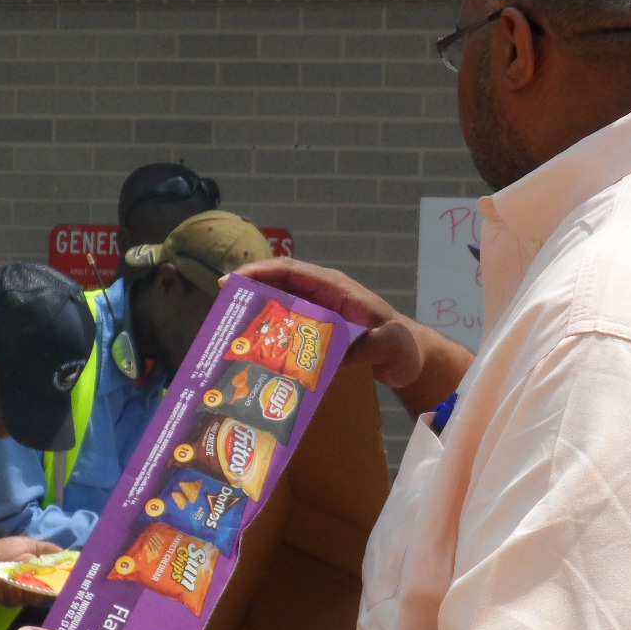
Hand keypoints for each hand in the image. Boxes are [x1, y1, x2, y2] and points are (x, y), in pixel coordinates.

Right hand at [231, 257, 423, 386]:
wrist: (410, 358)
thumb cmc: (403, 348)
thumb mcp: (392, 347)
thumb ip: (374, 346)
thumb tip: (345, 351)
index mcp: (336, 289)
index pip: (291, 271)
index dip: (260, 273)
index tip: (232, 283)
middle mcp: (322, 294)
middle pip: (276, 284)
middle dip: (247, 292)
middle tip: (220, 311)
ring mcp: (317, 310)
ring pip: (277, 302)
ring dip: (253, 312)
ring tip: (228, 331)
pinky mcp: (315, 328)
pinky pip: (285, 322)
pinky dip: (267, 330)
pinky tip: (251, 348)